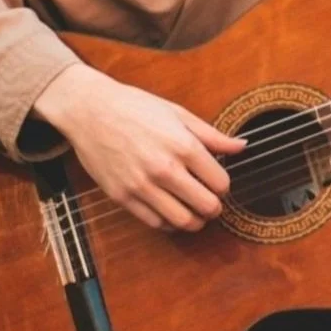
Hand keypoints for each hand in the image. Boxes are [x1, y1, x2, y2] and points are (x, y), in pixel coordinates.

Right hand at [33, 64, 245, 230]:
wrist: (88, 109)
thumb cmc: (135, 107)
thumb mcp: (178, 113)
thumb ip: (212, 136)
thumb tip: (242, 146)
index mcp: (183, 146)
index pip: (221, 183)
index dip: (224, 185)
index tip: (217, 182)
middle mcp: (164, 168)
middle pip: (207, 206)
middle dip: (215, 207)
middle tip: (210, 201)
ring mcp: (142, 185)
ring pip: (184, 221)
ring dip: (195, 221)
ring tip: (194, 211)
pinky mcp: (122, 197)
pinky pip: (156, 223)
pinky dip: (170, 223)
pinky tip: (172, 212)